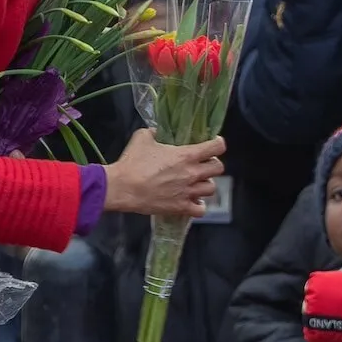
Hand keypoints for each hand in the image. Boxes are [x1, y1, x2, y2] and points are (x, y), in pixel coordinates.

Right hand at [103, 129, 222, 215]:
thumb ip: (154, 132)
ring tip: (196, 183)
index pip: (217, 147)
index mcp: (187, 155)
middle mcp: (192, 173)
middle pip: (219, 168)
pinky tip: (191, 200)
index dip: (218, 143)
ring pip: (211, 189)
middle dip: (213, 164)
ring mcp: (188, 192)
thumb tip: (157, 131)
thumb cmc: (133, 162)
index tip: (214, 143)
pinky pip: (201, 210)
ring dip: (205, 184)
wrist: (122, 187)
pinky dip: (199, 205)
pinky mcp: (180, 207)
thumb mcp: (142, 138)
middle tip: (203, 164)